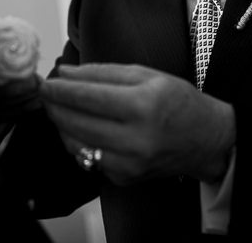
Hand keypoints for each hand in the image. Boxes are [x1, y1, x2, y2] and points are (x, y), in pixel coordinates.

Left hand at [41, 63, 235, 184]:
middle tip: (45, 94)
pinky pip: (89, 160)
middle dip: (55, 107)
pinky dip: (78, 143)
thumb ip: (103, 73)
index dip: (62, 90)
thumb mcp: (147, 75)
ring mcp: (130, 163)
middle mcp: (136, 138)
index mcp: (143, 105)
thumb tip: (65, 73)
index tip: (45, 83)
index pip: (89, 97)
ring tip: (58, 109)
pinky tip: (77, 128)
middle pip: (78, 123)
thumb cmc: (178, 101)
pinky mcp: (125, 178)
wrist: (207, 139)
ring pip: (78, 145)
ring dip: (61, 125)